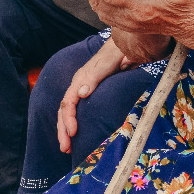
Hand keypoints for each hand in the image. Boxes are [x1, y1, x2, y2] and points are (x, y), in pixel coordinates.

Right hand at [57, 38, 129, 152]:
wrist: (130, 46)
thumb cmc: (118, 52)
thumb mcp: (106, 64)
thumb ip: (93, 78)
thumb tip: (80, 94)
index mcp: (80, 80)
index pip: (68, 103)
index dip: (68, 119)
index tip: (72, 132)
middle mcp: (81, 86)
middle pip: (65, 110)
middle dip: (63, 130)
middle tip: (65, 148)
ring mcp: (87, 89)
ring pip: (71, 112)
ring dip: (67, 129)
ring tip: (68, 147)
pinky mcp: (96, 93)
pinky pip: (81, 110)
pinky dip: (77, 123)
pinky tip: (79, 134)